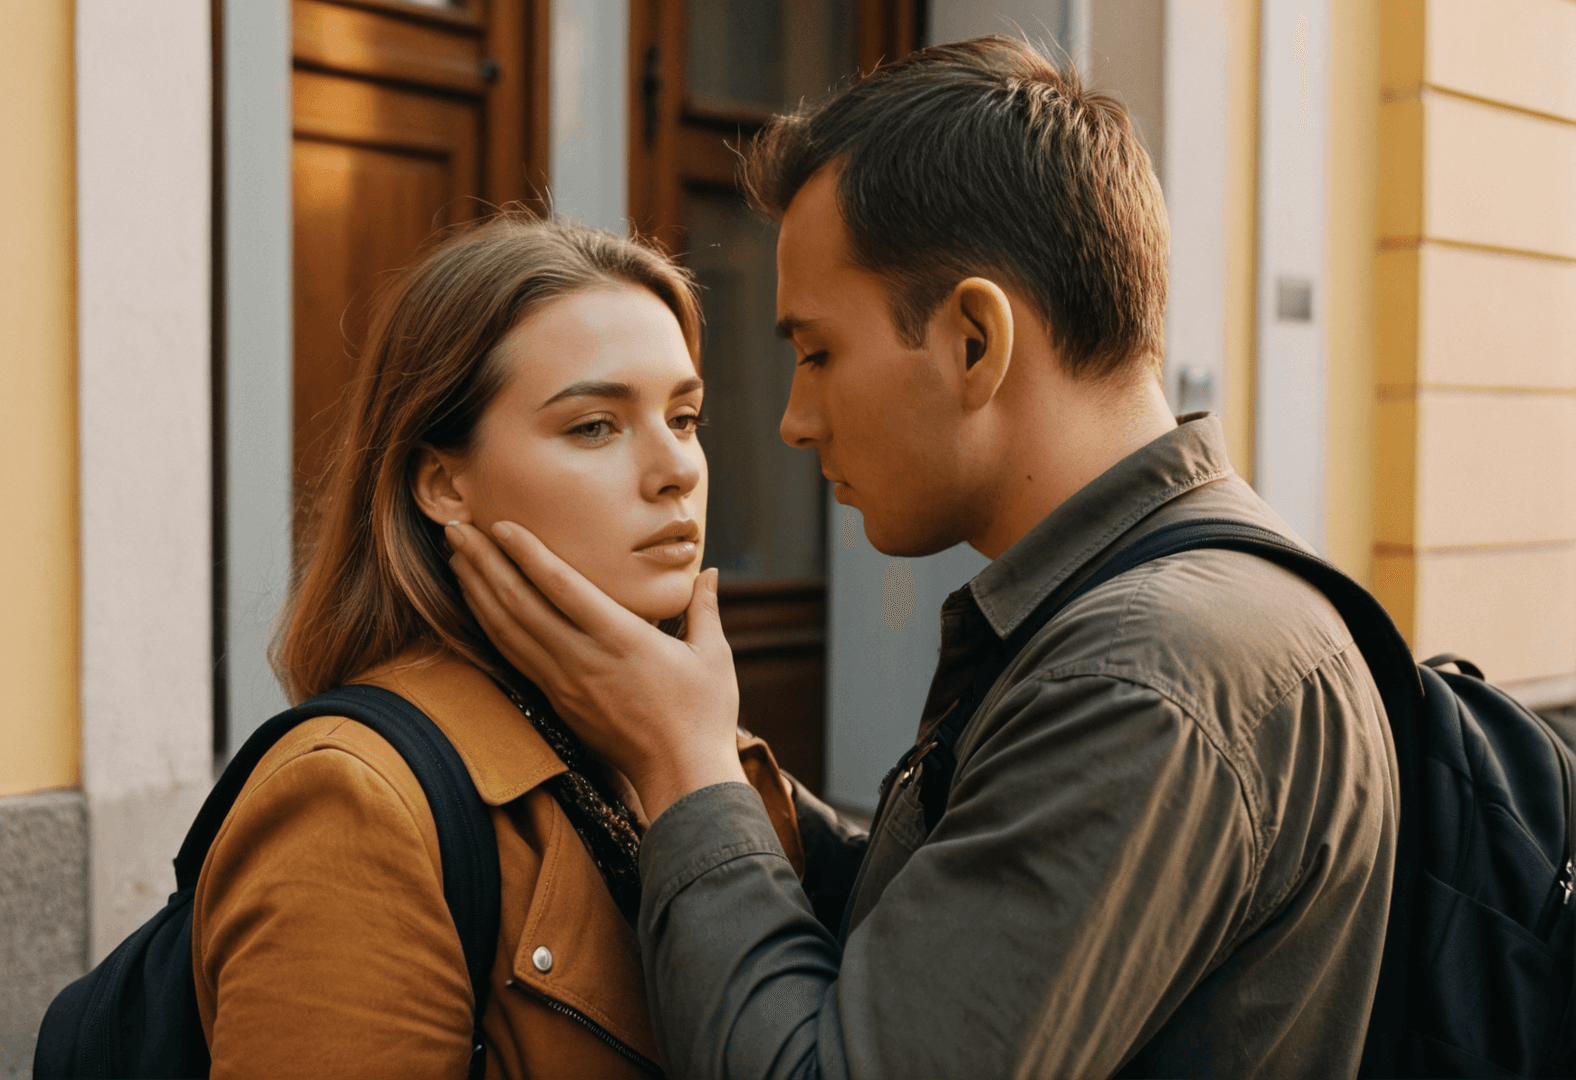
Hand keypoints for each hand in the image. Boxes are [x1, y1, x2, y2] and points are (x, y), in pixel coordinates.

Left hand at [446, 521, 745, 820]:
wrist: (681, 777)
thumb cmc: (704, 715)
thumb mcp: (714, 656)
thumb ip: (705, 609)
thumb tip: (710, 571)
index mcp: (622, 638)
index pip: (562, 586)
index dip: (528, 554)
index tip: (500, 525)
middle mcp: (584, 658)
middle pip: (520, 604)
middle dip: (485, 562)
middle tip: (456, 529)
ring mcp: (565, 683)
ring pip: (508, 631)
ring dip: (478, 592)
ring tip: (457, 558)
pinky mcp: (558, 702)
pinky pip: (514, 657)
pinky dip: (490, 627)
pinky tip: (477, 607)